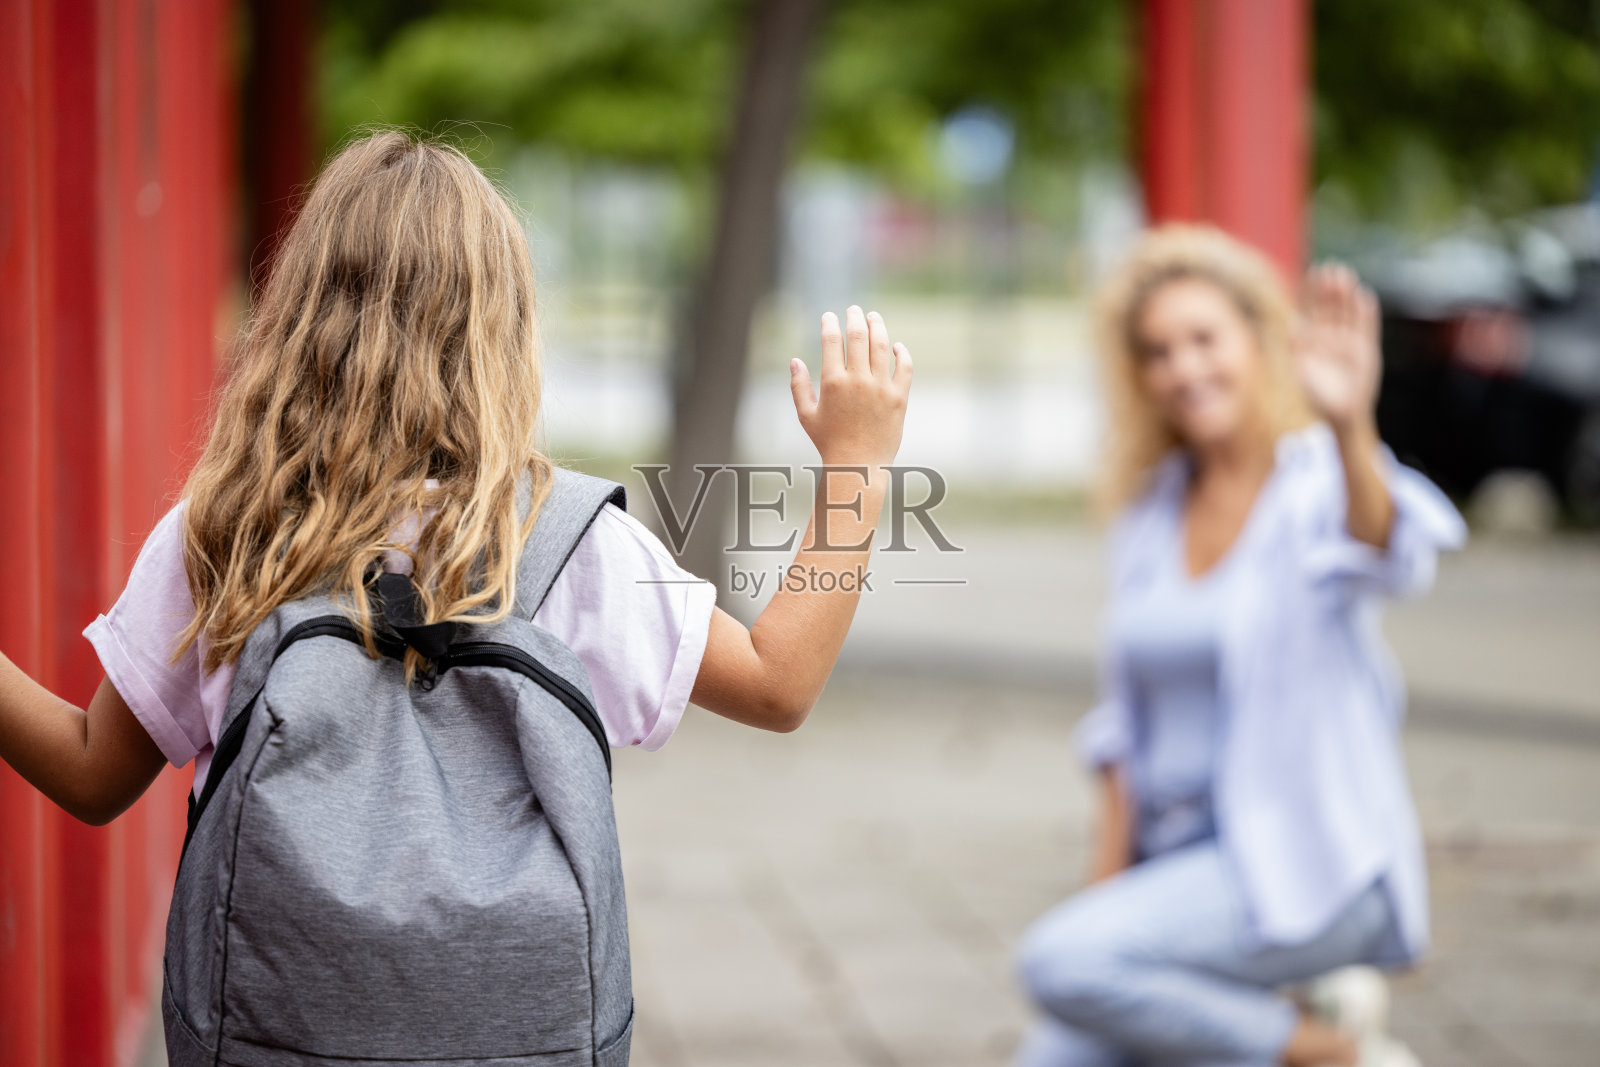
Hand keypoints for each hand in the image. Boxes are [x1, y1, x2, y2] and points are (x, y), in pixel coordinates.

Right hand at [790, 306, 911, 466]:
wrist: (858, 465)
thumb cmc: (829, 442)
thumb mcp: (806, 415)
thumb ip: (798, 386)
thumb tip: (795, 360)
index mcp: (833, 382)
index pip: (832, 341)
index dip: (830, 324)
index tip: (829, 316)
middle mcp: (858, 381)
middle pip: (858, 336)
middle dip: (854, 318)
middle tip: (853, 310)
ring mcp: (881, 388)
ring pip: (882, 345)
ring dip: (877, 326)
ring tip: (873, 317)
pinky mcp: (899, 397)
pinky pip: (904, 367)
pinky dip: (901, 352)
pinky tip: (896, 346)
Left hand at [1295, 263, 1381, 432]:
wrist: (1341, 414)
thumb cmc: (1317, 396)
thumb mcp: (1303, 371)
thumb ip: (1298, 348)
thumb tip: (1293, 323)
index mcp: (1312, 340)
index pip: (1311, 310)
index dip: (1311, 293)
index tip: (1312, 273)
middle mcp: (1330, 337)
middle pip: (1330, 307)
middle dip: (1330, 289)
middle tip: (1331, 268)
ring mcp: (1348, 341)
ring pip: (1347, 313)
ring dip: (1347, 296)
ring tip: (1346, 277)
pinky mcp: (1366, 349)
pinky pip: (1366, 327)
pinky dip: (1366, 313)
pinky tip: (1365, 296)